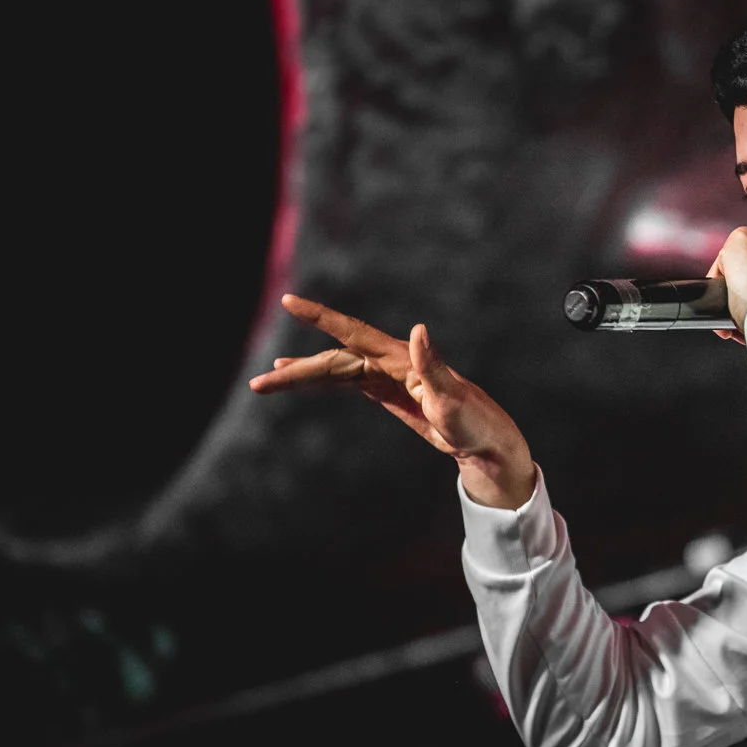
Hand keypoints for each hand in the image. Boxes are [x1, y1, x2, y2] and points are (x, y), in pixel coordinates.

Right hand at [247, 295, 537, 508]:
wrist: (486, 445)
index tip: (290, 301)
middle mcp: (390, 363)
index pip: (352, 333)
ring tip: (264, 383)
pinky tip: (301, 380)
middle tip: (260, 383)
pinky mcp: (387, 393)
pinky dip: (322, 381)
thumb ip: (431, 365)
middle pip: (333, 361)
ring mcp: (387, 378)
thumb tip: (418, 329)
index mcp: (401, 359)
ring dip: (302, 377)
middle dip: (297, 370)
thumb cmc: (474, 422)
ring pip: (335, 372)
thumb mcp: (452, 399)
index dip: (321, 317)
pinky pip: (347, 383)